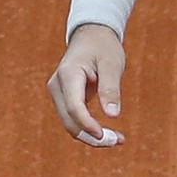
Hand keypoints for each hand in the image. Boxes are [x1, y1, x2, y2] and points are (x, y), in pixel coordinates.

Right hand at [46, 23, 128, 147]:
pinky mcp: (64, 99)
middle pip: (70, 121)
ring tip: (118, 139)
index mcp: (68, 74)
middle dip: (92, 136)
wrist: (91, 36)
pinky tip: (109, 134)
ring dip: (91, 136)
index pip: (74, 107)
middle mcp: (57, 85)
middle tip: (119, 141)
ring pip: (70, 124)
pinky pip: (74, 119)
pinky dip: (89, 129)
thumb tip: (113, 115)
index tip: (107, 137)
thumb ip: (111, 88)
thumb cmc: (103, 47)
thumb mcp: (112, 64)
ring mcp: (58, 93)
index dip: (88, 125)